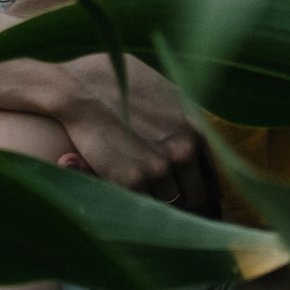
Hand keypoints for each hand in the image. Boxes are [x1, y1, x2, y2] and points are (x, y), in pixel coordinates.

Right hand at [0, 47, 200, 191]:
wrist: (77, 90)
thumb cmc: (116, 82)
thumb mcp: (164, 90)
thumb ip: (186, 116)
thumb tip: (197, 138)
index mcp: (194, 128)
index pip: (213, 173)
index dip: (203, 183)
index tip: (193, 190)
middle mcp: (182, 151)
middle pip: (197, 194)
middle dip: (183, 195)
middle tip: (167, 194)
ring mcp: (158, 169)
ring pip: (172, 205)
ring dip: (160, 202)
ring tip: (146, 193)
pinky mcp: (131, 183)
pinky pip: (147, 208)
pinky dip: (141, 206)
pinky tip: (131, 196)